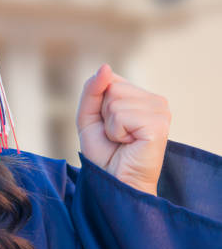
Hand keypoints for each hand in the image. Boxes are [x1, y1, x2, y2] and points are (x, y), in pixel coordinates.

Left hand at [75, 63, 171, 194]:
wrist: (113, 181)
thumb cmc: (103, 152)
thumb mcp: (88, 115)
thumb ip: (92, 89)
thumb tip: (106, 67)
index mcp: (141, 95)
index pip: (109, 79)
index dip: (98, 103)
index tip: (107, 124)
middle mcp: (155, 100)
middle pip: (112, 87)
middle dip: (103, 114)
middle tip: (115, 136)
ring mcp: (160, 111)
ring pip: (115, 100)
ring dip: (110, 125)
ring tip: (122, 140)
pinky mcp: (159, 124)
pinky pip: (121, 115)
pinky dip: (116, 132)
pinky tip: (129, 143)